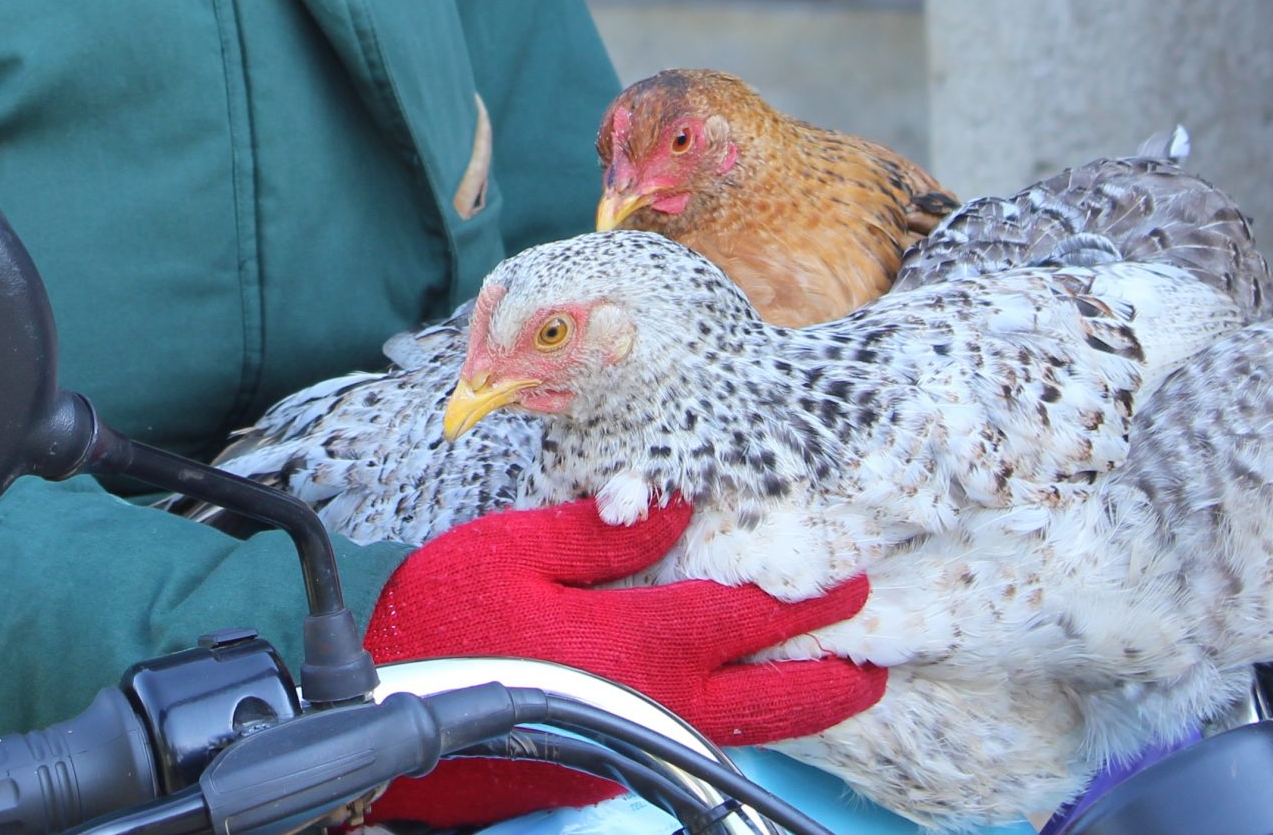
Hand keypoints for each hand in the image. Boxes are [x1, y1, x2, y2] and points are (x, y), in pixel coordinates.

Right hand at [363, 497, 882, 825]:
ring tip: (835, 689)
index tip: (853, 578)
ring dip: (793, 711)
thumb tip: (670, 506)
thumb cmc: (441, 626)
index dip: (804, 597)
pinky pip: (693, 740)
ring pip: (740, 733)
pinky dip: (733, 721)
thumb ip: (598, 533)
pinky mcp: (611, 767)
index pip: (745, 616)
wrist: (393, 731)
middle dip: (831, 683)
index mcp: (640, 642)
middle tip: (878, 662)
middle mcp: (656, 704)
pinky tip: (734, 698)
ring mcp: (636, 745)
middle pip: (771, 704)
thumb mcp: (511, 550)